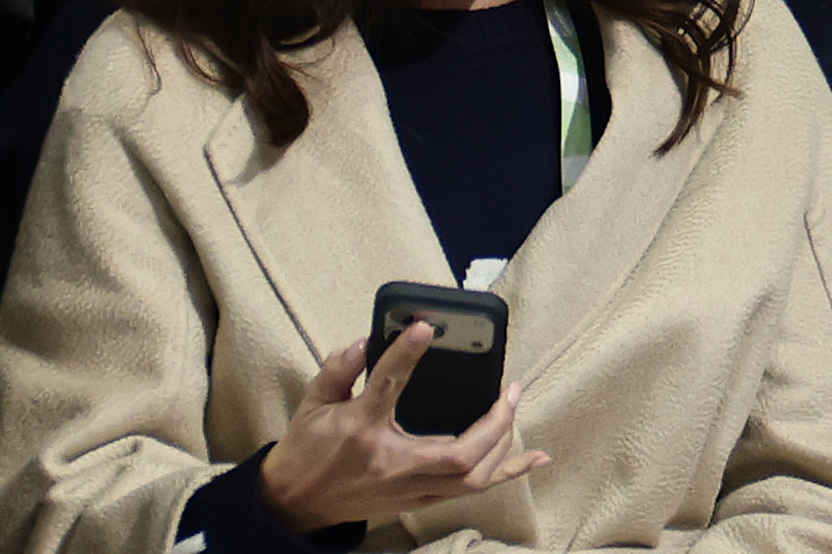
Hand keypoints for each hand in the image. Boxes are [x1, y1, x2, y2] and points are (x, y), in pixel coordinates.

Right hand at [258, 323, 548, 534]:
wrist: (295, 504)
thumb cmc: (307, 451)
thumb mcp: (311, 404)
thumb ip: (337, 370)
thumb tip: (365, 340)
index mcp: (359, 430)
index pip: (387, 386)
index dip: (405, 354)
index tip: (425, 327)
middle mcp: (392, 465)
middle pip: (457, 453)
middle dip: (493, 421)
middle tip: (509, 387)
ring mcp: (410, 488)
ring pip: (472, 477)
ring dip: (503, 442)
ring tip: (515, 406)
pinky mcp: (420, 499)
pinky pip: (472, 488)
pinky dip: (507, 471)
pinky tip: (536, 457)